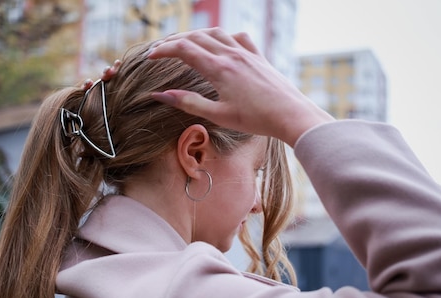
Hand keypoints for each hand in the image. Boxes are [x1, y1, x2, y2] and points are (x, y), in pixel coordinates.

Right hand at [147, 28, 333, 146]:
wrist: (292, 115)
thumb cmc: (256, 120)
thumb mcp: (218, 115)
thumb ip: (188, 103)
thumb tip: (160, 95)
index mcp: (219, 68)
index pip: (184, 49)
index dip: (163, 51)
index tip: (149, 57)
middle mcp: (232, 54)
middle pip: (196, 37)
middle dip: (174, 41)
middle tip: (159, 50)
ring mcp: (247, 53)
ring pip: (216, 33)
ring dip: (196, 35)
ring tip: (184, 43)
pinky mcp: (259, 57)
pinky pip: (238, 38)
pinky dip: (223, 36)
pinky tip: (221, 43)